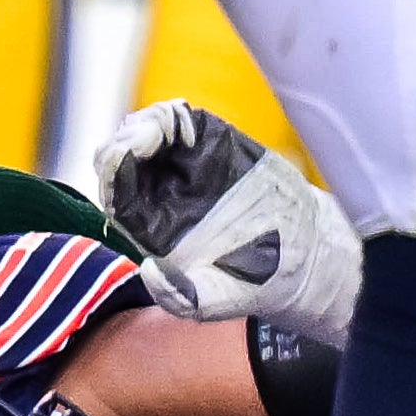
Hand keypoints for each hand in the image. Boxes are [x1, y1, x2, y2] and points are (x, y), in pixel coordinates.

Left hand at [90, 100, 360, 340]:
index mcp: (147, 226)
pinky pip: (178, 120)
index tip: (123, 162)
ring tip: (163, 129)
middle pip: (119, 157)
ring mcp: (181, 164)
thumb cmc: (250, 280)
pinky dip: (173, 116)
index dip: (113, 175)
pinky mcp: (210, 144)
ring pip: (144, 132)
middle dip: (123, 143)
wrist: (302, 255)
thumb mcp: (214, 300)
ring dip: (146, 124)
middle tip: (141, 139)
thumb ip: (179, 297)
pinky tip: (185, 127)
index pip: (113, 194)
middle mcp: (156, 191)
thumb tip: (149, 270)